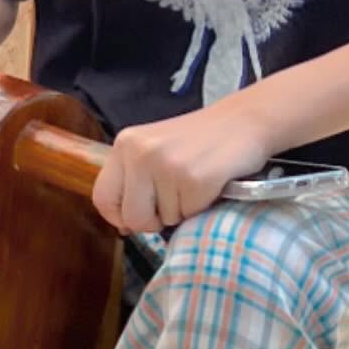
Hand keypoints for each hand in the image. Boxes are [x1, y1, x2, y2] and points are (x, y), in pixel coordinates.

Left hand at [91, 101, 272, 232]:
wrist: (245, 121)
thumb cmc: (200, 142)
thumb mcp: (155, 150)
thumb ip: (134, 181)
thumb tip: (123, 226)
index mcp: (125, 144)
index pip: (103, 198)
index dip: (120, 216)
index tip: (140, 215)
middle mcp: (140, 152)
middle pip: (132, 218)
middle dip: (154, 220)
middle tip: (174, 200)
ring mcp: (167, 165)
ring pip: (163, 220)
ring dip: (182, 210)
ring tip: (195, 182)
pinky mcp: (194, 179)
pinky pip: (189, 215)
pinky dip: (201, 207)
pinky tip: (210, 183)